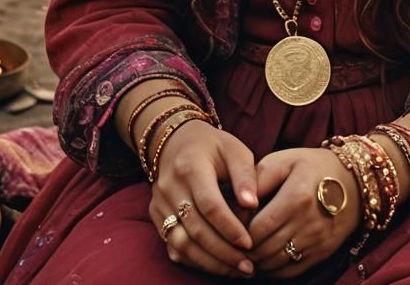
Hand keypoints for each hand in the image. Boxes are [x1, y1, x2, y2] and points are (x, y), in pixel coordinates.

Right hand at [149, 120, 258, 277]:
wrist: (175, 140)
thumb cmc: (212, 146)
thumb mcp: (234, 149)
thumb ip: (245, 175)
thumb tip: (253, 205)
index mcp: (191, 166)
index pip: (210, 204)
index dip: (230, 227)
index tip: (249, 243)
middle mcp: (170, 187)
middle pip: (195, 229)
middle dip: (223, 252)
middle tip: (248, 266)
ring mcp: (160, 203)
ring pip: (181, 243)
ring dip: (210, 262)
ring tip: (236, 270)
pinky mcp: (156, 216)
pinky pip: (173, 247)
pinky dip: (195, 260)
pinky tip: (217, 265)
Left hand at [247, 147, 361, 277]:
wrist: (355, 180)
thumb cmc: (312, 166)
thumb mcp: (285, 160)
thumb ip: (258, 178)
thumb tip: (238, 202)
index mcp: (296, 197)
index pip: (258, 228)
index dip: (240, 231)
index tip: (234, 224)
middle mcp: (308, 222)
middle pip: (265, 249)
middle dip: (246, 248)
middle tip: (238, 239)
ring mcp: (317, 240)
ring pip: (276, 263)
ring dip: (259, 260)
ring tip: (251, 246)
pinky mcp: (323, 252)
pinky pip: (292, 271)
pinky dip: (275, 268)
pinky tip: (269, 255)